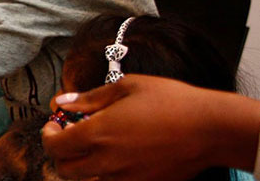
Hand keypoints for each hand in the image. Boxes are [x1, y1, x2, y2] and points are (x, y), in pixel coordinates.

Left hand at [41, 75, 259, 180]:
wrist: (211, 129)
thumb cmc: (171, 102)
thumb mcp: (126, 87)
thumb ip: (90, 98)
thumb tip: (64, 101)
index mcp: (98, 134)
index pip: (54, 146)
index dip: (48, 135)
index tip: (54, 124)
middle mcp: (106, 160)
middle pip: (65, 170)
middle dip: (61, 153)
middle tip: (69, 136)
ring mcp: (124, 177)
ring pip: (87, 180)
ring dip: (83, 164)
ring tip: (96, 145)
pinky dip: (106, 172)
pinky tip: (118, 155)